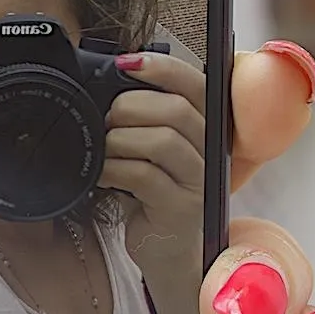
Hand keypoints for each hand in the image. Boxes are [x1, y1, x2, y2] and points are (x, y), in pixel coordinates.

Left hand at [98, 51, 208, 264]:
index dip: (162, 67)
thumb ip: (145, 116)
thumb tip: (112, 78)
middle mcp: (210, 151)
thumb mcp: (151, 149)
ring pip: (161, 140)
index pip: (195, 84)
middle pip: (176, 109)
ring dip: (120, 140)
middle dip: (129, 107)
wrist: (166, 250)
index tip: (126, 63)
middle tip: (107, 121)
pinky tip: (105, 175)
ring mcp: (198, 181)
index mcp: (204, 127)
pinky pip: (145, 176)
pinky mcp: (181, 208)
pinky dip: (115, 169)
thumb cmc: (153, 192)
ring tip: (105, 150)